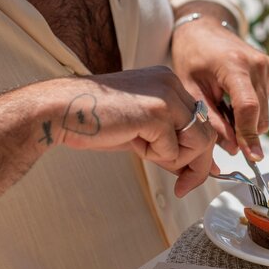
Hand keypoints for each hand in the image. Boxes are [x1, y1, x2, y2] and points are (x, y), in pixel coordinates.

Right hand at [48, 66, 218, 196]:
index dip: (202, 153)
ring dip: (175, 160)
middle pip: (207, 133)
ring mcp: (166, 95)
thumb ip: (171, 146)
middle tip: (183, 186)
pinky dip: (156, 156)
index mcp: (168, 82)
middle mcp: (171, 83)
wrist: (61, 111)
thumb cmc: (95, 121)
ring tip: (145, 152)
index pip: (202, 122)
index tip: (196, 175)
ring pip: (198, 142)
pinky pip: (174, 149)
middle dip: (198, 166)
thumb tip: (197, 169)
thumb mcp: (143, 133)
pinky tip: (133, 142)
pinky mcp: (157, 111)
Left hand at [171, 11, 268, 160]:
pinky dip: (250, 108)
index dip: (249, 135)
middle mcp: (257, 65)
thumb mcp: (192, 89)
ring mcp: (268, 67)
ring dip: (246, 120)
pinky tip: (232, 95)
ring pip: (264, 112)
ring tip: (222, 106)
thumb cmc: (193, 56)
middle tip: (221, 130)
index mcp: (234, 64)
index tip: (251, 156)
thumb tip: (234, 149)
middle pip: (260, 115)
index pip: (248, 107)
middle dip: (244, 131)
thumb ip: (212, 120)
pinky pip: (265, 102)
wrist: (205, 28)